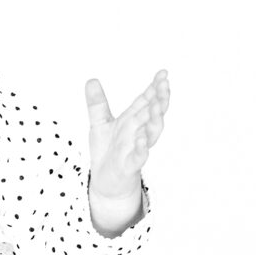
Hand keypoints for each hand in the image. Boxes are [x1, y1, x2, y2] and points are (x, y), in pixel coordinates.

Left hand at [85, 69, 169, 198]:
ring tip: (156, 104)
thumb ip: (97, 103)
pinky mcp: (130, 165)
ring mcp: (137, 148)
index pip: (146, 101)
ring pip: (151, 133)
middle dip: (160, 99)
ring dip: (155, 119)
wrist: (106, 181)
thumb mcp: (99, 123)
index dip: (155, 88)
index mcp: (132, 120)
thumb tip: (91, 80)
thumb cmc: (107, 151)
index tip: (163, 73)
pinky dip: (141, 148)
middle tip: (164, 83)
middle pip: (153, 113)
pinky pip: (139, 156)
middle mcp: (139, 132)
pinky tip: (141, 139)